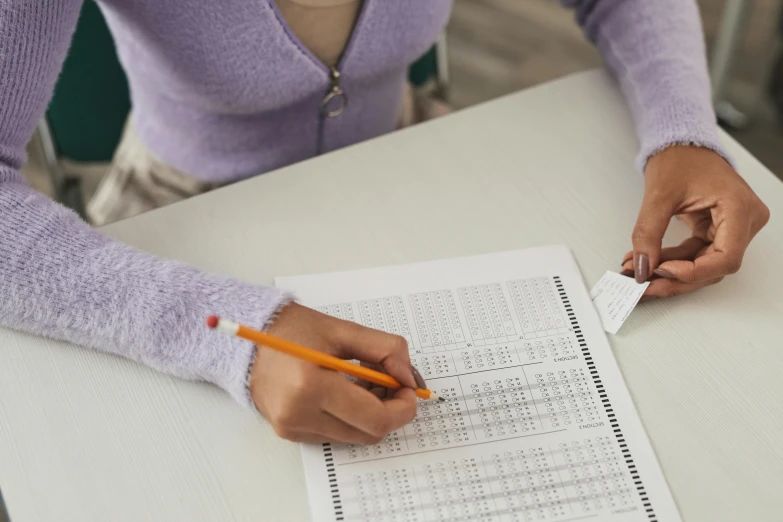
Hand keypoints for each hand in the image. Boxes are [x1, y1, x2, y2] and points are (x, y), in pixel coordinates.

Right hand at [250, 302, 418, 443]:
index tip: (409, 389)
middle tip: (393, 383)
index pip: (375, 418)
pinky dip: (350, 417)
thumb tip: (409, 377)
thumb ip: (385, 350)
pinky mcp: (290, 432)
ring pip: (354, 436)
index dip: (402, 408)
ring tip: (365, 382)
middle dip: (390, 410)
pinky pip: (335, 434)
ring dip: (370, 413)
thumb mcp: (343, 330)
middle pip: (369, 433)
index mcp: (311, 386)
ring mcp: (292, 427)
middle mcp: (299, 414)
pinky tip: (345, 391)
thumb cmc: (292, 329)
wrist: (247, 338)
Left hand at [621, 146, 768, 298]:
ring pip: (703, 265)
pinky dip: (671, 261)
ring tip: (638, 272)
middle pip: (714, 267)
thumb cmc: (681, 158)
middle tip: (643, 284)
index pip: (726, 257)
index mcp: (740, 208)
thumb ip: (648, 234)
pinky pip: (695, 255)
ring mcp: (732, 227)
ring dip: (669, 272)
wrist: (681, 143)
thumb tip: (642, 267)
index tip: (661, 272)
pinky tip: (646, 262)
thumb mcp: (659, 195)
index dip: (693, 272)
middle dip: (675, 278)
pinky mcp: (717, 230)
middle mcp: (744, 221)